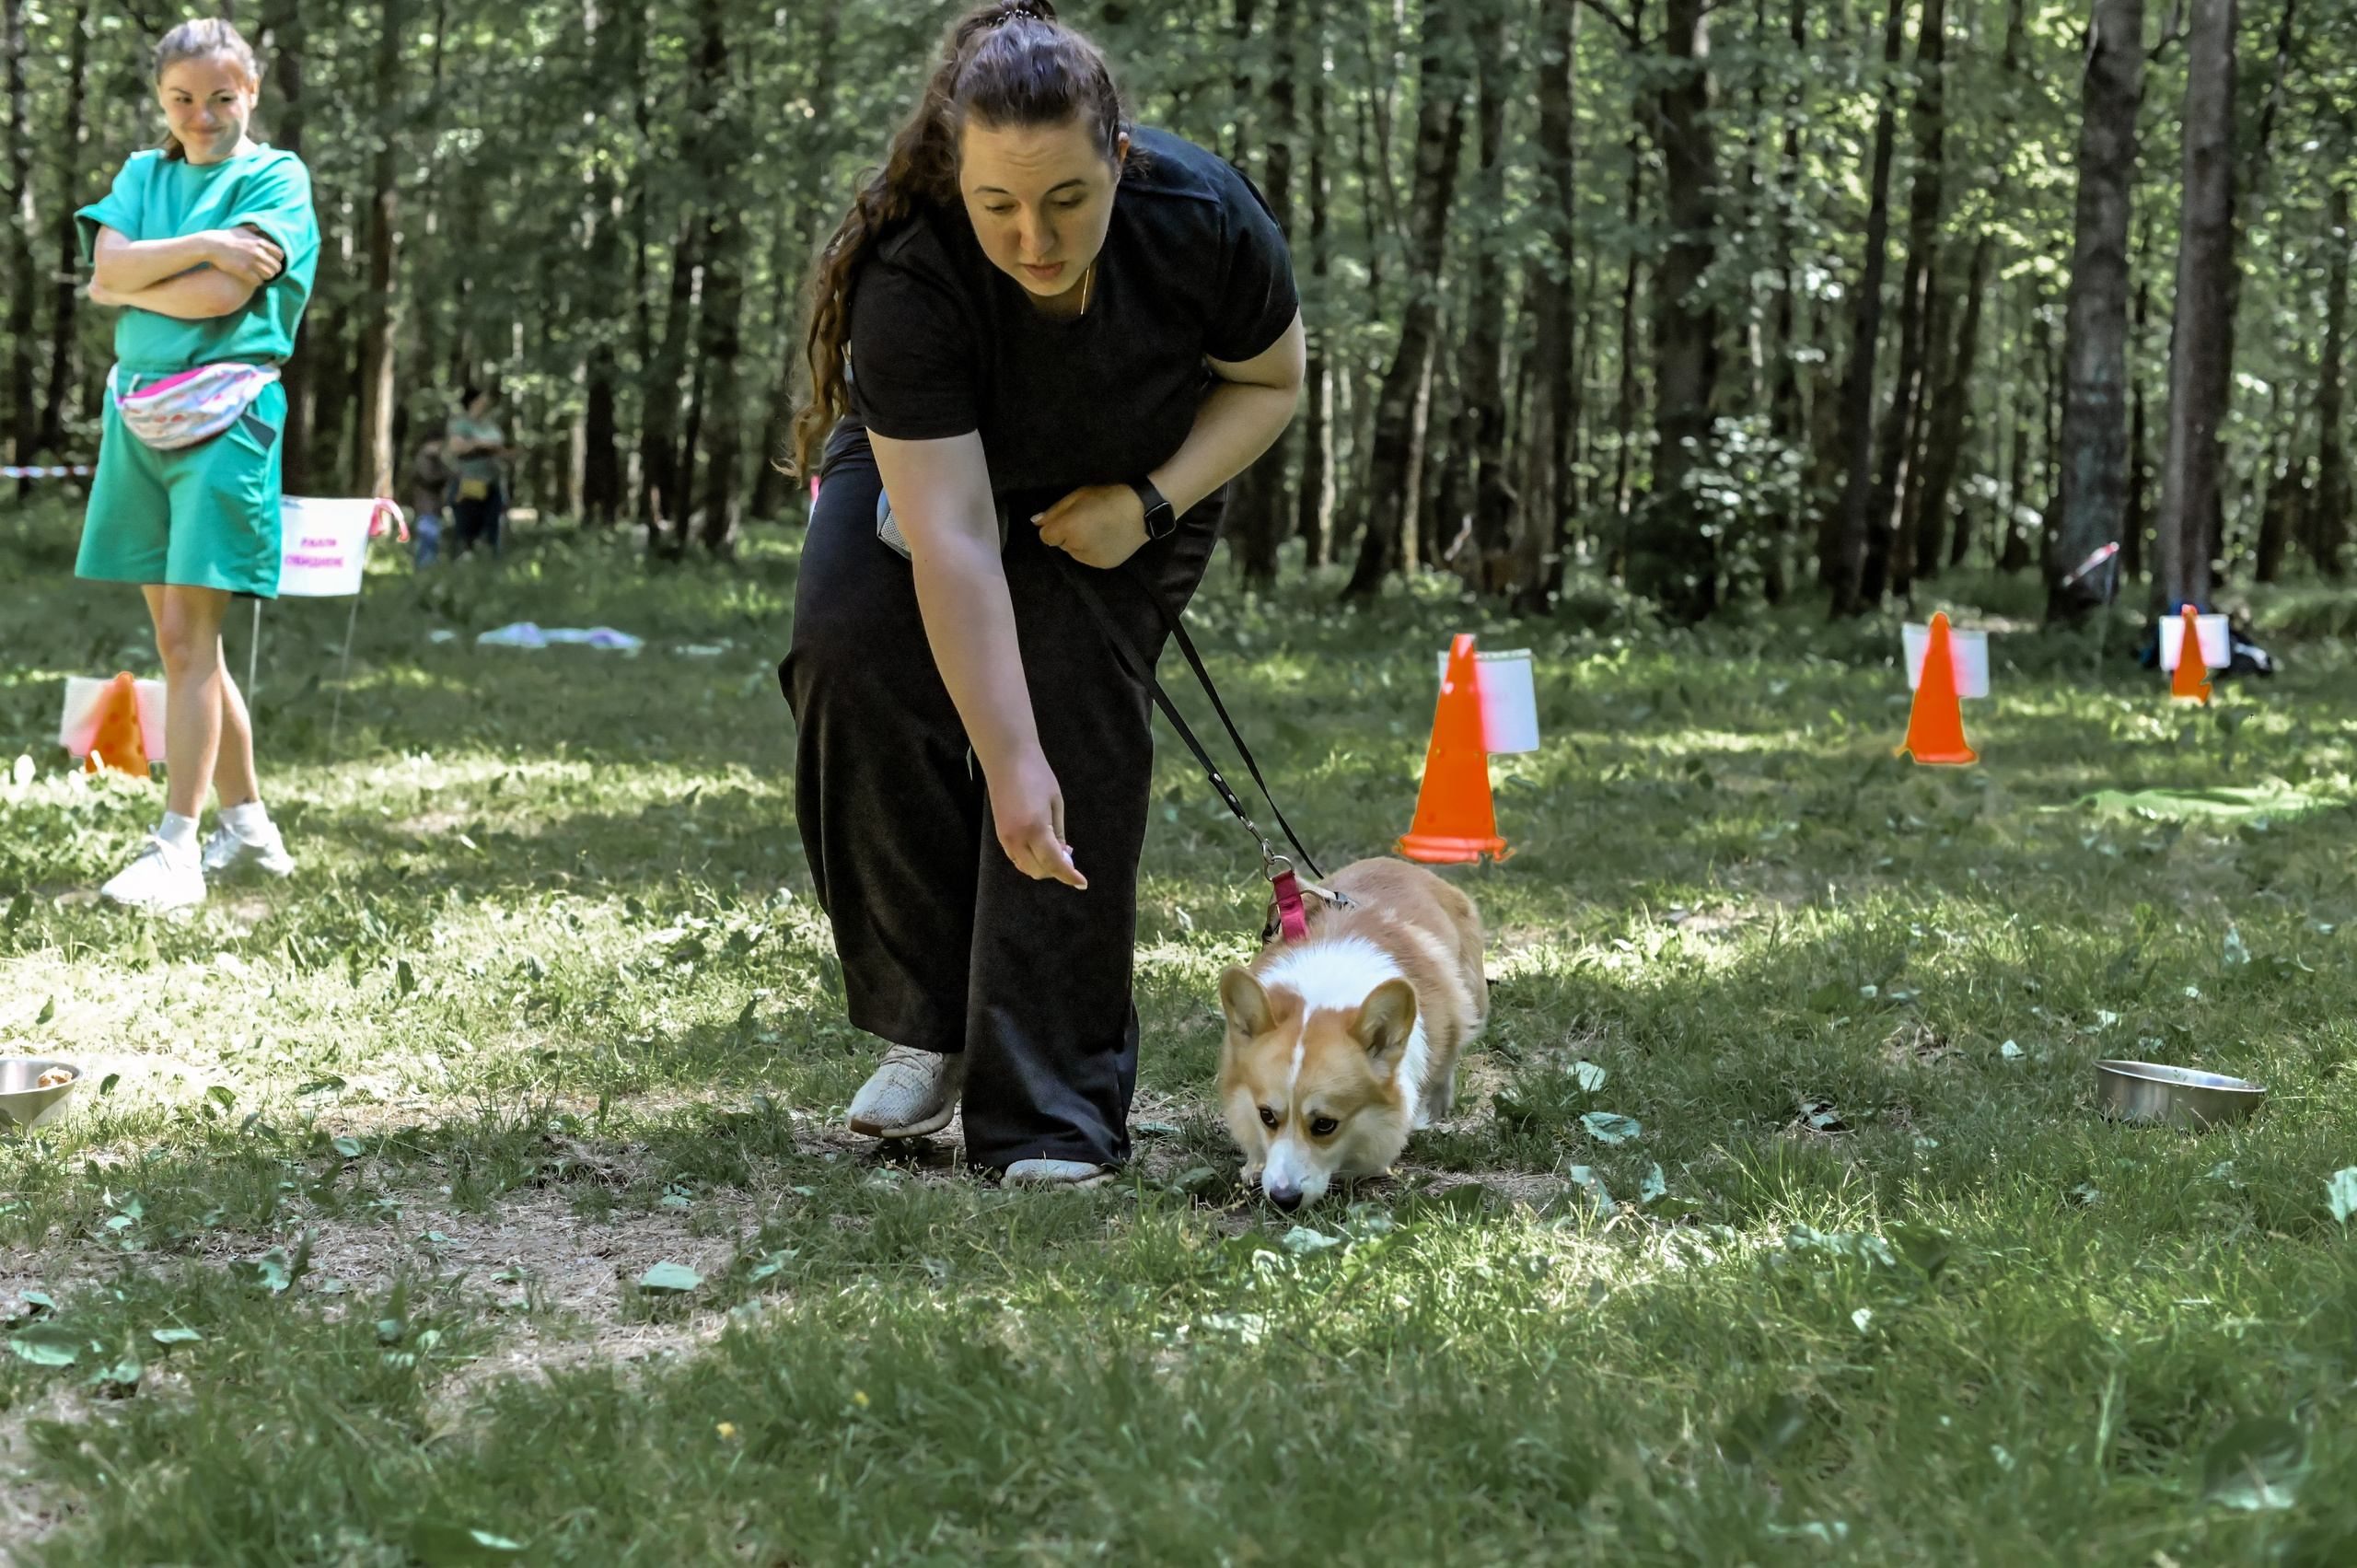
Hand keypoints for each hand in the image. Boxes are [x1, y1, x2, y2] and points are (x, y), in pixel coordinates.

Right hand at [203, 227, 284, 286]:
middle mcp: (258, 252)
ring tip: (259, 275)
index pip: (280, 255)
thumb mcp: (241, 230)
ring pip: (270, 275)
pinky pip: (259, 281)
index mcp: (260, 243)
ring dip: (265, 276)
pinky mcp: (244, 271)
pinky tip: (252, 278)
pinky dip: (257, 281)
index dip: (277, 260)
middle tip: (265, 270)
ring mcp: (252, 262)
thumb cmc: (226, 237)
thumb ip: (253, 229)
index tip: (271, 261)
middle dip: (272, 270)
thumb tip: (259, 227)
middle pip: (277, 267)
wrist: (211, 245)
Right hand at [990, 750, 1086, 889]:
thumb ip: (1058, 834)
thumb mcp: (1055, 804)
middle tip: (1069, 855)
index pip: (1054, 864)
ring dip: (1042, 866)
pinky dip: (1030, 859)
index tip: (1082, 883)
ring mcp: (1005, 839)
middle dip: (1056, 871)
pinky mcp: (1000, 835)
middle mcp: (1017, 839)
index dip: (1069, 876)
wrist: (1007, 759)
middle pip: (1038, 871)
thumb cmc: (1037, 775)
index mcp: (1035, 830)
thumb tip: (1063, 856)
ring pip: (1025, 867)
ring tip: (1056, 849)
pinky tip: (1040, 845)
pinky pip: (1016, 858)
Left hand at [1034, 483, 1148, 568]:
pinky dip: (1092, 551)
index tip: (1069, 518)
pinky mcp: (1102, 565)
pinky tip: (1106, 540)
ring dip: (1079, 544)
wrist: (1141, 511)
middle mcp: (1076, 546)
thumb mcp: (1078, 496)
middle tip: (1088, 521)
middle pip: (1061, 545)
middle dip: (1068, 535)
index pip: (1046, 536)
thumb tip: (1035, 522)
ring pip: (1074, 553)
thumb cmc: (1107, 498)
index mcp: (1068, 527)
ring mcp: (1090, 559)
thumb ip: (1054, 511)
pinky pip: (1088, 559)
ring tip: (1098, 530)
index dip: (1055, 526)